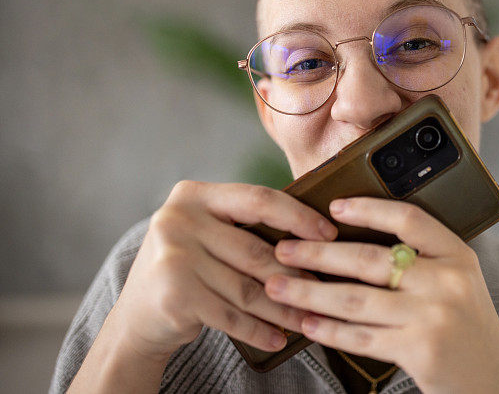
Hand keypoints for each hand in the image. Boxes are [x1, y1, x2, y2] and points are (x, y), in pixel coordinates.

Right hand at [110, 180, 338, 359]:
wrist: (136, 318)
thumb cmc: (186, 269)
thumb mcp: (206, 233)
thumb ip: (244, 224)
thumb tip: (313, 233)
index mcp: (194, 194)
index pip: (258, 199)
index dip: (298, 216)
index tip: (329, 233)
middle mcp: (179, 219)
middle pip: (256, 248)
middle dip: (296, 274)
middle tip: (326, 289)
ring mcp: (173, 256)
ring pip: (248, 287)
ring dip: (284, 308)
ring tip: (308, 319)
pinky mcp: (174, 294)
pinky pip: (231, 314)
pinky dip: (258, 330)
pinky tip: (278, 337)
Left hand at [266, 197, 498, 393]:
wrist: (492, 383)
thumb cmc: (465, 329)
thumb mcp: (458, 284)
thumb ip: (422, 262)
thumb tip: (352, 243)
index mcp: (457, 255)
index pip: (409, 219)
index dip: (368, 209)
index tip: (333, 207)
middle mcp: (448, 281)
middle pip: (370, 259)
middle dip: (317, 254)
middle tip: (283, 250)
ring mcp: (435, 316)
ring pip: (356, 299)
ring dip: (309, 293)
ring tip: (278, 288)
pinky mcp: (420, 350)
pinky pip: (361, 336)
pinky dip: (328, 330)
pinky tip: (307, 324)